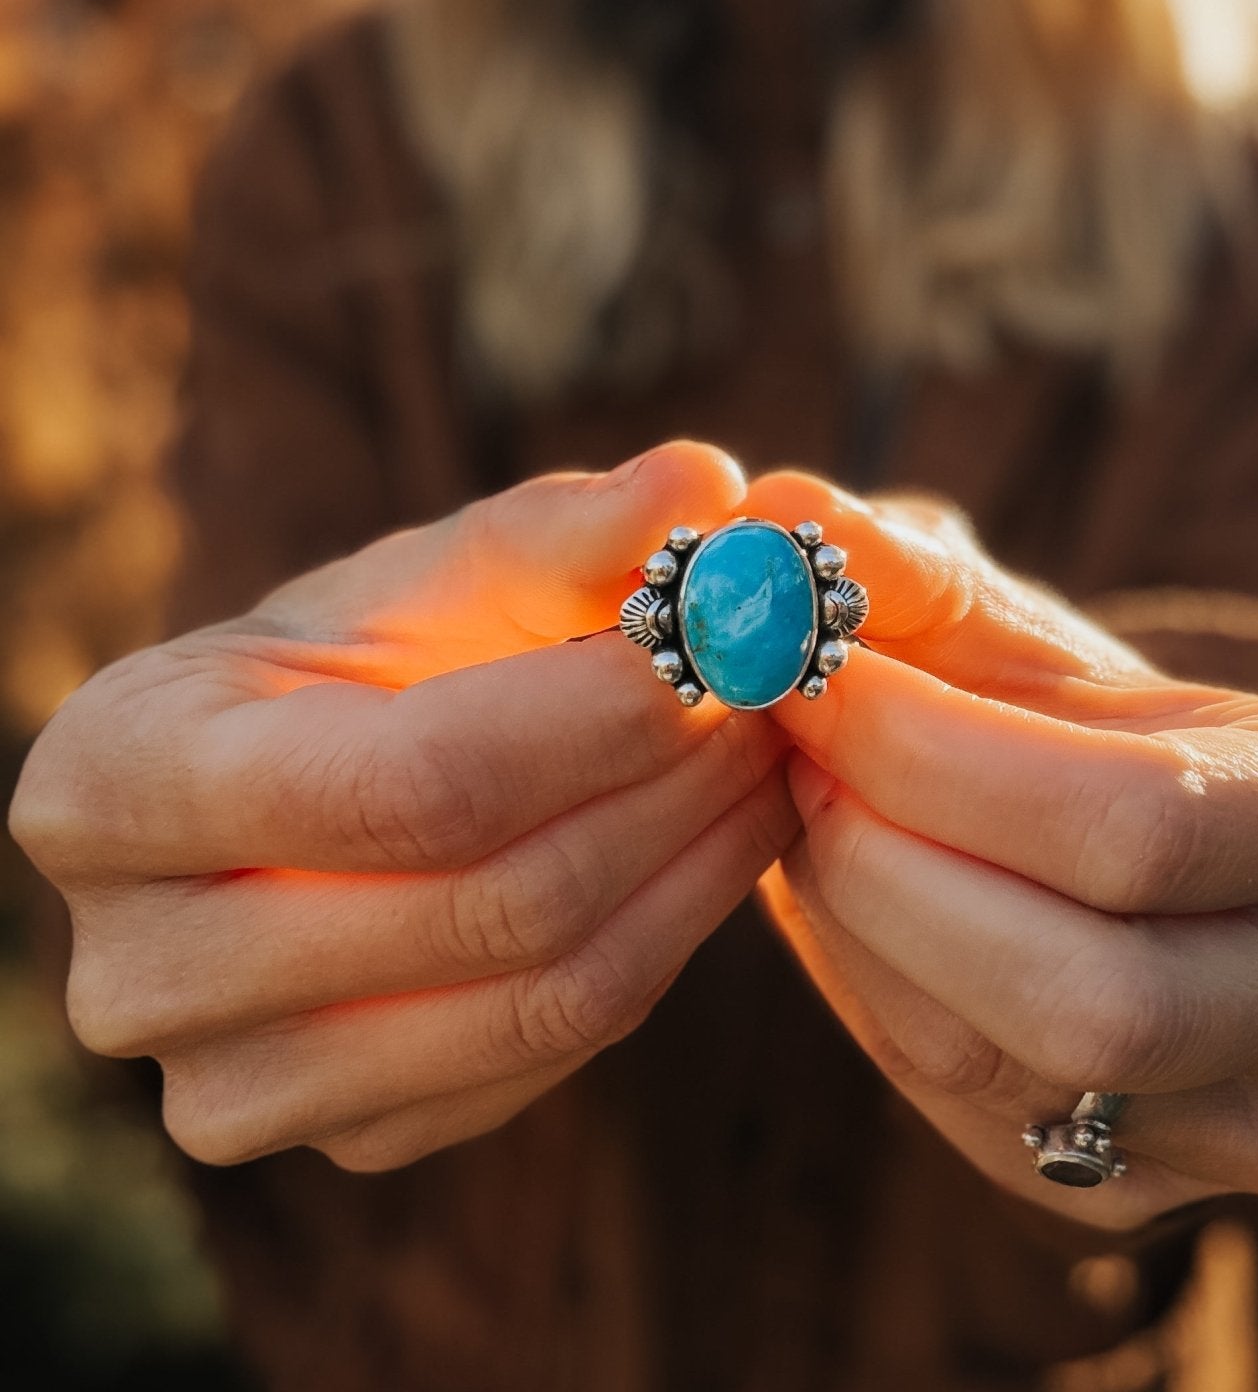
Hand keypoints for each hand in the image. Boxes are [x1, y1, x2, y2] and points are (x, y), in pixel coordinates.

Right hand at [10, 442, 795, 1171]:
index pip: (413, 781)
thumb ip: (565, 526)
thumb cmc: (362, 660)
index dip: (598, 716)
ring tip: (764, 761)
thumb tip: (705, 482)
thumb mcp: (440, 572)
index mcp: (116, 785)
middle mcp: (140, 971)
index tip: (726, 643)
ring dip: (697, 864)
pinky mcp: (349, 1139)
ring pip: (547, 995)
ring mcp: (240, 1085)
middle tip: (777, 696)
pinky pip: (553, 1054)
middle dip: (672, 785)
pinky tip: (713, 850)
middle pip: (493, 901)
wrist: (309, 787)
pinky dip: (665, 943)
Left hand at [746, 471, 1257, 1229]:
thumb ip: (894, 570)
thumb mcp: (992, 630)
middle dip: (892, 866)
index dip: (934, 757)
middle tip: (791, 762)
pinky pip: (981, 1117)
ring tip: (811, 816)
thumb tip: (774, 513)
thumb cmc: (1048, 715)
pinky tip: (853, 904)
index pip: (1133, 824)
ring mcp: (1255, 1113)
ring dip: (867, 929)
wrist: (1093, 830)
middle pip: (1092, 991)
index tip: (801, 675)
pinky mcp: (1145, 1183)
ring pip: (1016, 1068)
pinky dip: (882, 1003)